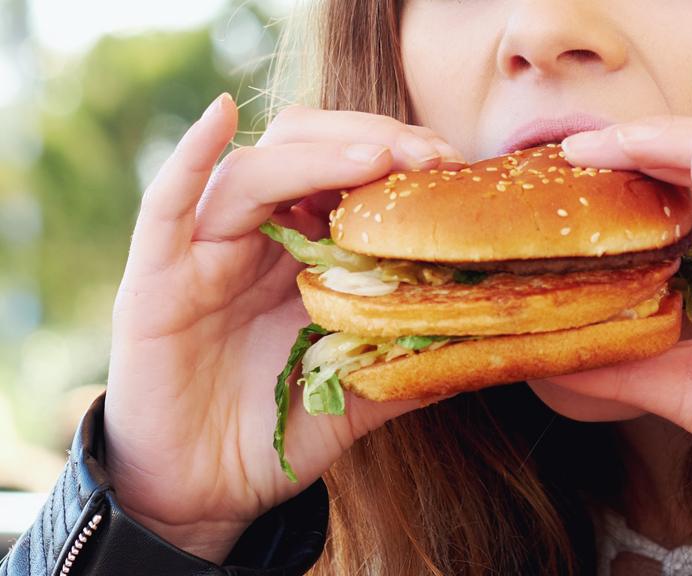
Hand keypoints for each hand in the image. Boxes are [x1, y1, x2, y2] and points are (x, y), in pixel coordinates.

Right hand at [104, 93, 464, 562]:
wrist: (205, 490)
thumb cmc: (279, 427)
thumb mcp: (362, 390)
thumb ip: (412, 360)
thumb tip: (494, 343)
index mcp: (304, 249)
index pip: (348, 170)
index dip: (400, 157)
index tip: (453, 167)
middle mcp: (256, 236)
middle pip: (305, 148)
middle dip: (370, 141)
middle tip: (427, 157)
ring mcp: (203, 251)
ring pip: (253, 172)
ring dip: (316, 156)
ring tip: (377, 158)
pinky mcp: (153, 278)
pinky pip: (165, 207)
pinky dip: (189, 158)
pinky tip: (220, 118)